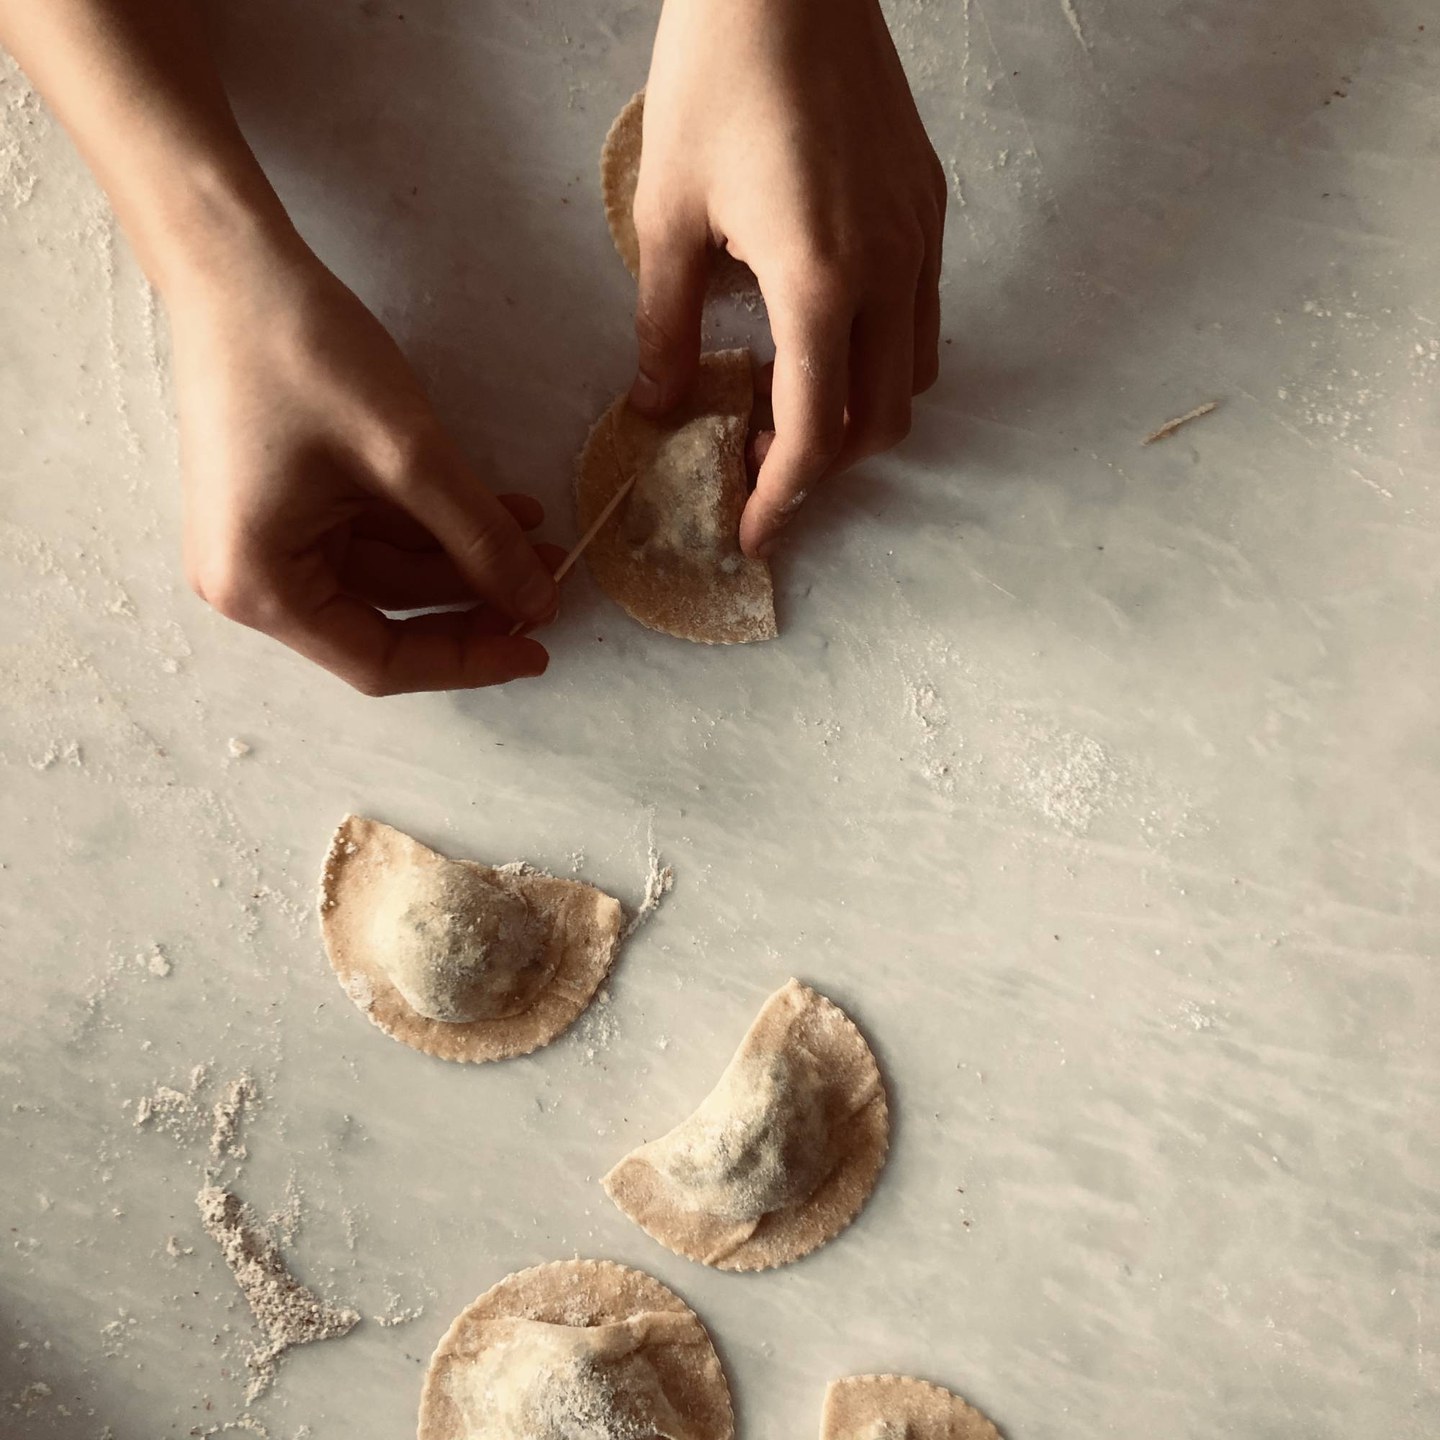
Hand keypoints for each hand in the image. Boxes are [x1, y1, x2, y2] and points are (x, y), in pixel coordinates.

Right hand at [170, 250, 560, 694]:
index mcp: (260, 587)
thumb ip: (478, 539)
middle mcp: (255, 579)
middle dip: (474, 599)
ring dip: (466, 557)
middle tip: (551, 583)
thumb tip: (537, 604)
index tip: (537, 651)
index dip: (467, 660)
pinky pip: (377, 534)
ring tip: (540, 537)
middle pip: (387, 620)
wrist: (235, 261)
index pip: (380, 661)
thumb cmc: (302, 354)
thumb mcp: (408, 456)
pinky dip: (437, 524)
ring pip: (392, 574)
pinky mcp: (291, 504)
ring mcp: (272, 540)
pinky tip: (503, 509)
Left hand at [630, 0, 945, 556]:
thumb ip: (664, 325)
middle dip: (820, 465)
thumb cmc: (716, 75)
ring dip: (855, 414)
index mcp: (820, 279)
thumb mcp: (667, 211)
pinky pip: (921, 314)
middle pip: (878, 421)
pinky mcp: (928, 203)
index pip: (815, 430)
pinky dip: (878, 356)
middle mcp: (890, 268)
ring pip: (911, 374)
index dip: (781, 497)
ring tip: (786, 405)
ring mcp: (921, 235)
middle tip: (754, 466)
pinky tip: (823, 338)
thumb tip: (659, 404)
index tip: (750, 532)